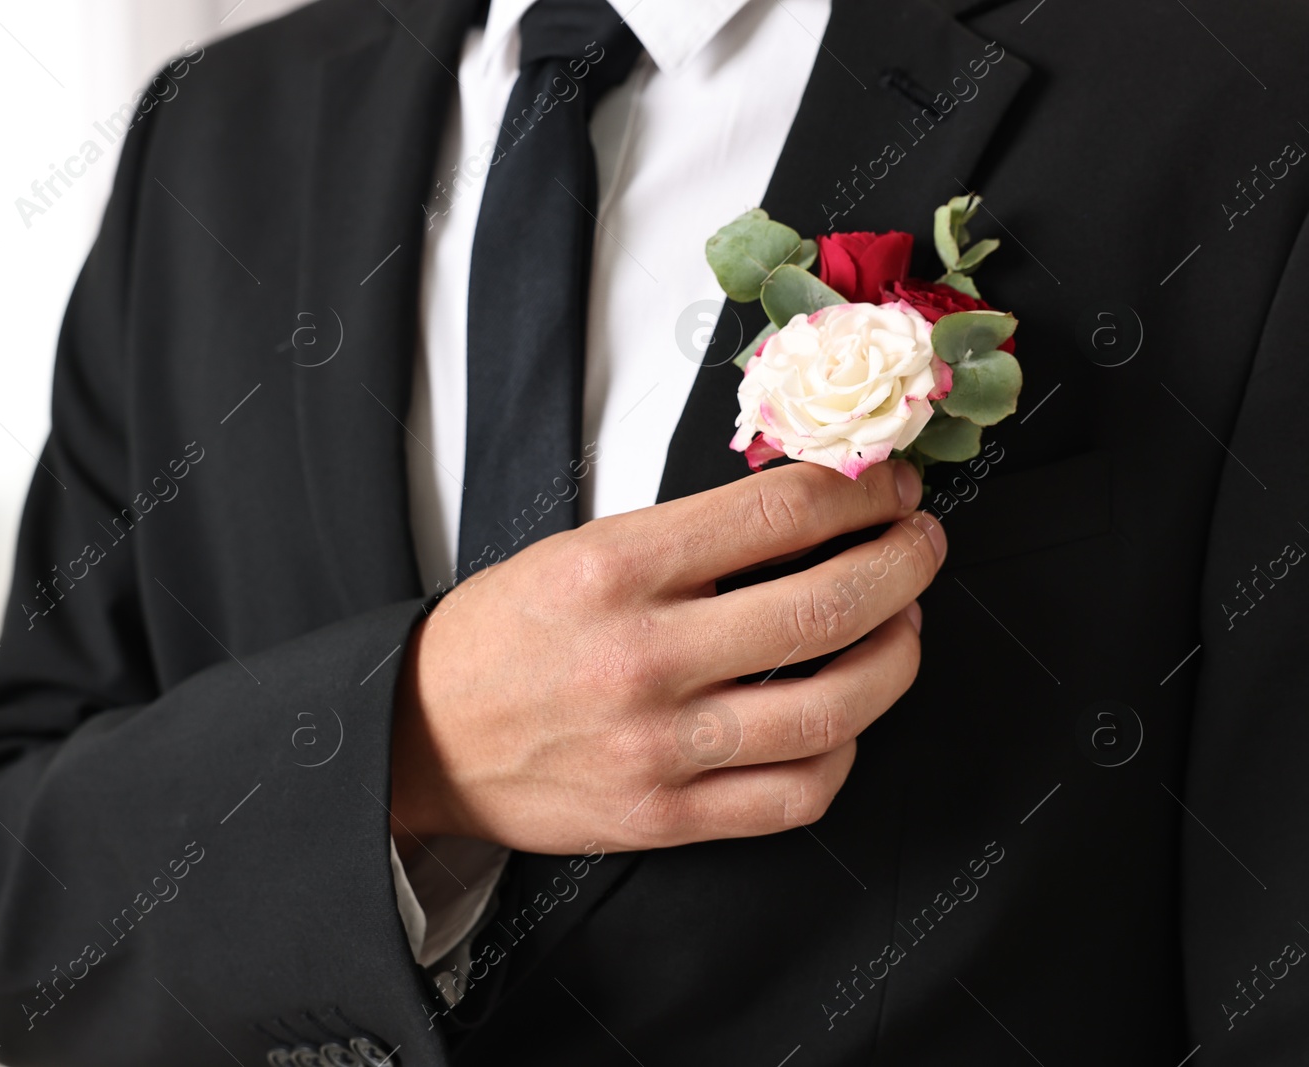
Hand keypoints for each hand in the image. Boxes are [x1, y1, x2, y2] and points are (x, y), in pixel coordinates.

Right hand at [388, 459, 946, 855]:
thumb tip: (808, 509)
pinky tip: (847, 716)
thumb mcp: (576, 550)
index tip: (887, 483)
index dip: (858, 491)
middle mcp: (642, 657)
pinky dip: (845, 751)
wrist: (422, 738)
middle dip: (903, 562)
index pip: (777, 513)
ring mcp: (658, 746)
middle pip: (824, 606)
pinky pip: (796, 793)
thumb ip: (687, 536)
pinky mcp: (665, 817)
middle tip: (921, 543)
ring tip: (905, 624)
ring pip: (832, 707)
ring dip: (897, 656)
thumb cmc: (501, 636)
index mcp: (615, 570)